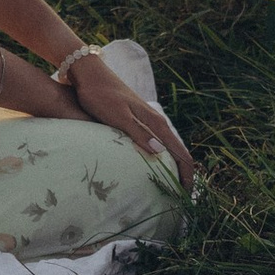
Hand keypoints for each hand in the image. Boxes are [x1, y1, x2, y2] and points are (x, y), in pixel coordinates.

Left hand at [72, 57, 197, 193]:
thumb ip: (137, 133)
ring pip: (167, 149)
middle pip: (177, 153)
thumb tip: (160, 153)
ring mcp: (146, 120)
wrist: (88, 73)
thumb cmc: (99, 94)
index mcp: (155, 122)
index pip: (180, 153)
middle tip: (180, 201)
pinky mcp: (135, 120)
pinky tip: (151, 169)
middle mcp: (155, 121)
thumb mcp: (117, 115)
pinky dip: (160, 159)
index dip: (187, 177)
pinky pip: (155, 144)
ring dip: (171, 169)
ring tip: (169, 190)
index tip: (186, 198)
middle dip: (182, 176)